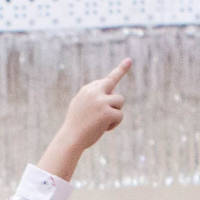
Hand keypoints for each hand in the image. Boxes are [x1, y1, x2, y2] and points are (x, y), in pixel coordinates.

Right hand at [39, 59, 131, 179]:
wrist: (70, 139)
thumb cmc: (75, 127)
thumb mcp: (80, 108)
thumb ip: (92, 99)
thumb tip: (105, 96)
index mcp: (87, 90)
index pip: (104, 80)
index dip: (118, 71)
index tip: (128, 61)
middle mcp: (94, 92)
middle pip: (112, 80)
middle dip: (121, 70)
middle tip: (129, 61)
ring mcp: (101, 101)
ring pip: (120, 100)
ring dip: (116, 111)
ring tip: (103, 121)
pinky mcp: (107, 112)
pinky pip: (120, 115)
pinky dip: (114, 123)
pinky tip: (104, 128)